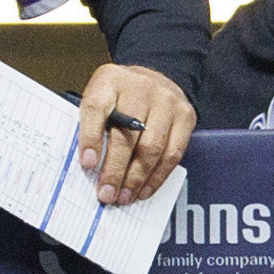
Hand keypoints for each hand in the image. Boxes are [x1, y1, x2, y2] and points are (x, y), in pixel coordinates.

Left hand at [75, 62, 194, 208]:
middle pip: (126, 134)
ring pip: (151, 147)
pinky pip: (172, 153)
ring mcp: (166, 101)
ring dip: (136, 178)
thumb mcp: (99, 97)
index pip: (96, 108)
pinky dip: (157, 176)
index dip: (90, 138)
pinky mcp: (185, 116)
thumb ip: (90, 124)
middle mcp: (140, 87)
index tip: (88, 164)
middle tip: (106, 193)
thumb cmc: (120, 94)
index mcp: (109, 79)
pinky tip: (144, 189)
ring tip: (124, 196)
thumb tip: (87, 165)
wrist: (157, 77)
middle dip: (115, 170)